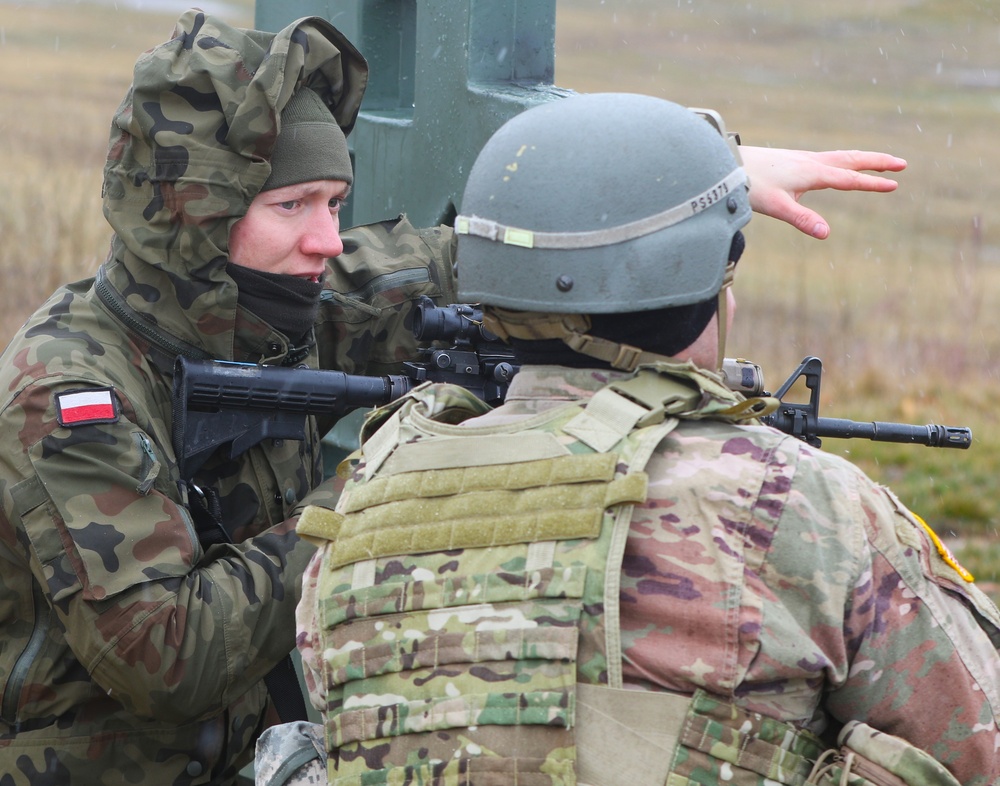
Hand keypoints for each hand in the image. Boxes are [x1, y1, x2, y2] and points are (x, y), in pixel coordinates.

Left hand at [740, 146, 906, 239]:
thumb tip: (826, 233)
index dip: (872, 182)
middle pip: (852, 159)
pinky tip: (838, 165)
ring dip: (862, 158)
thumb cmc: (750, 185)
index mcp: (812, 172)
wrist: (727, 163)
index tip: (894, 185)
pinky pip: (827, 157)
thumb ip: (802, 219)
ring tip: (879, 161)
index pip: (849, 179)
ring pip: (840, 156)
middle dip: (877, 161)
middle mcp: (811, 161)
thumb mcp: (776, 206)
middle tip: (902, 164)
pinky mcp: (792, 160)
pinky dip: (843, 159)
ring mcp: (802, 158)